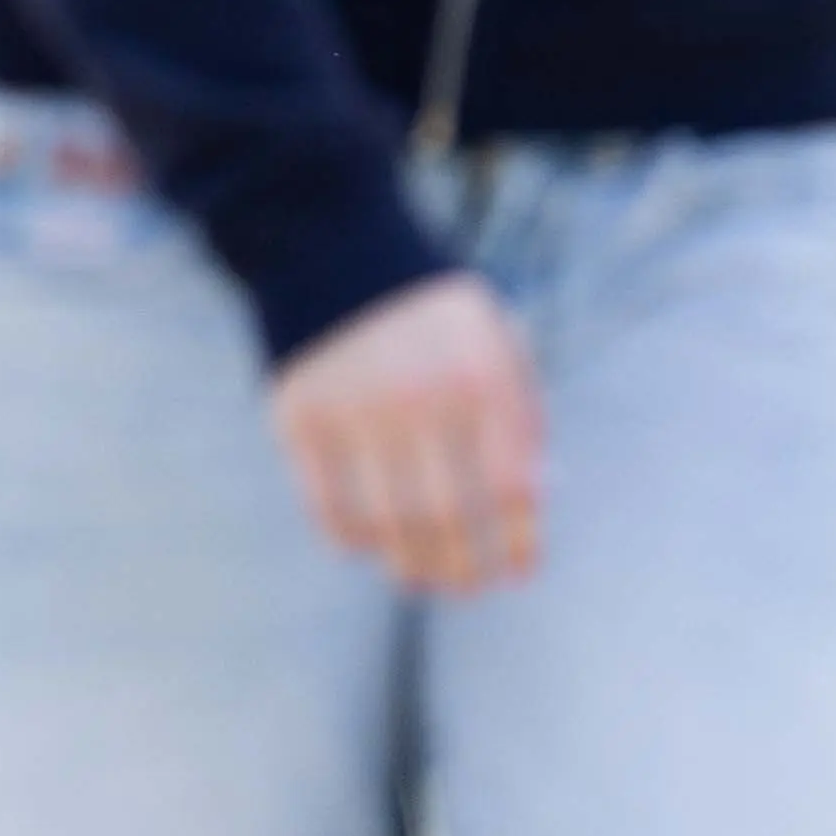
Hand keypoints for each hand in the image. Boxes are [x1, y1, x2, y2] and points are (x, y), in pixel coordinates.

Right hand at [266, 272, 547, 598]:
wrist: (333, 248)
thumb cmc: (431, 312)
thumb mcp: (495, 340)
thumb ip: (521, 412)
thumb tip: (535, 500)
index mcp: (481, 377)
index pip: (510, 488)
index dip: (517, 542)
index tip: (517, 574)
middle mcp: (421, 397)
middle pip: (448, 518)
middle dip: (462, 568)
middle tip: (465, 588)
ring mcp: (356, 410)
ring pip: (389, 523)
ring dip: (410, 566)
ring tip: (419, 579)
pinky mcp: (300, 419)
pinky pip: (328, 506)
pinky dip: (350, 537)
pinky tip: (366, 545)